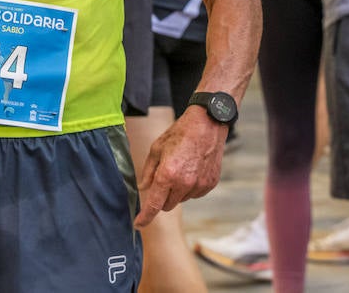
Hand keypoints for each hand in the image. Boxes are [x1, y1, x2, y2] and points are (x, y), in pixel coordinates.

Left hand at [134, 108, 224, 227]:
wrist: (208, 124)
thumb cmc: (180, 133)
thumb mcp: (157, 148)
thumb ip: (149, 171)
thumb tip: (143, 188)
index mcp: (167, 174)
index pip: (154, 205)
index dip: (145, 217)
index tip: (138, 224)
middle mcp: (184, 183)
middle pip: (168, 205)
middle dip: (162, 198)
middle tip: (163, 179)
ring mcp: (199, 185)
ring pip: (182, 200)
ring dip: (177, 191)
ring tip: (181, 168)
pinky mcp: (210, 184)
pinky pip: (195, 194)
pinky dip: (190, 187)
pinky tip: (192, 169)